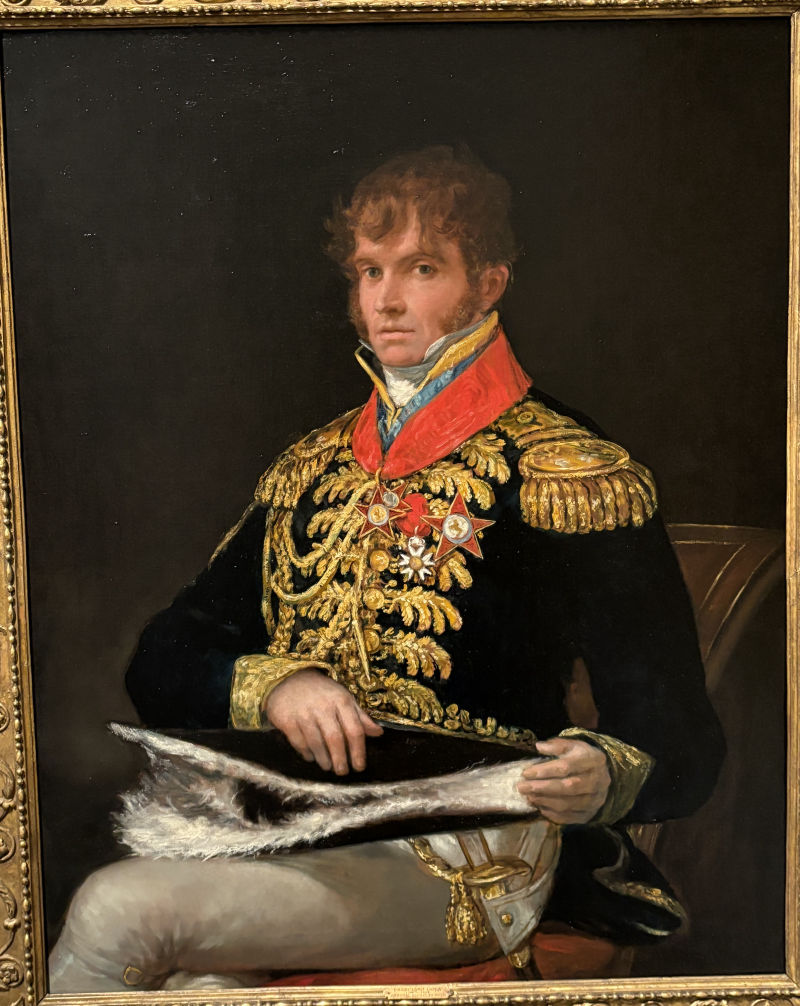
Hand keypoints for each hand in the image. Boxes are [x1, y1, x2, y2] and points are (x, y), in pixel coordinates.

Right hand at [264, 669, 382, 774]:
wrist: (289, 678)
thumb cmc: (322, 692)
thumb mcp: (344, 698)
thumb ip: (360, 716)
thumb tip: (378, 733)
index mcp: (341, 700)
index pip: (354, 730)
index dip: (358, 751)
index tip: (359, 767)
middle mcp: (323, 707)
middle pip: (335, 739)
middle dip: (340, 759)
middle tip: (342, 772)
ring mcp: (303, 713)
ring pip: (316, 743)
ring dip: (324, 759)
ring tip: (328, 766)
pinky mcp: (286, 720)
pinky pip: (299, 742)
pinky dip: (306, 753)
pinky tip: (311, 757)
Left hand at [517, 737, 610, 823]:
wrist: (602, 776)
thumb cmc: (582, 758)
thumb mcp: (573, 746)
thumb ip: (557, 745)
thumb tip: (539, 746)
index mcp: (593, 760)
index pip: (566, 767)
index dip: (545, 770)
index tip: (526, 773)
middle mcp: (597, 781)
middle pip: (567, 787)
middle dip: (541, 788)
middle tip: (521, 787)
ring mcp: (595, 800)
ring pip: (567, 804)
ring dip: (544, 801)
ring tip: (528, 796)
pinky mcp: (589, 814)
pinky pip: (569, 817)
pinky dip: (552, 813)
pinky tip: (539, 806)